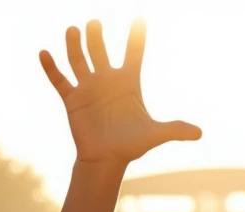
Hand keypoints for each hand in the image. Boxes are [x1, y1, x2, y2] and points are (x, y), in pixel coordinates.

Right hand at [39, 19, 201, 164]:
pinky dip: (51, 68)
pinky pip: (59, 80)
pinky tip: (44, 53)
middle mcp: (107, 80)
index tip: (140, 18)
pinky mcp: (72, 99)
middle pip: (100, 50)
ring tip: (75, 30)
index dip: (137, 37)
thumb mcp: (155, 135)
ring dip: (75, 45)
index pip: (133, 53)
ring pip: (79, 59)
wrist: (107, 160)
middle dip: (97, 36)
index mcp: (128, 83)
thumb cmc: (131, 145)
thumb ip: (175, 130)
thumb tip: (200, 133)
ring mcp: (88, 87)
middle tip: (96, 24)